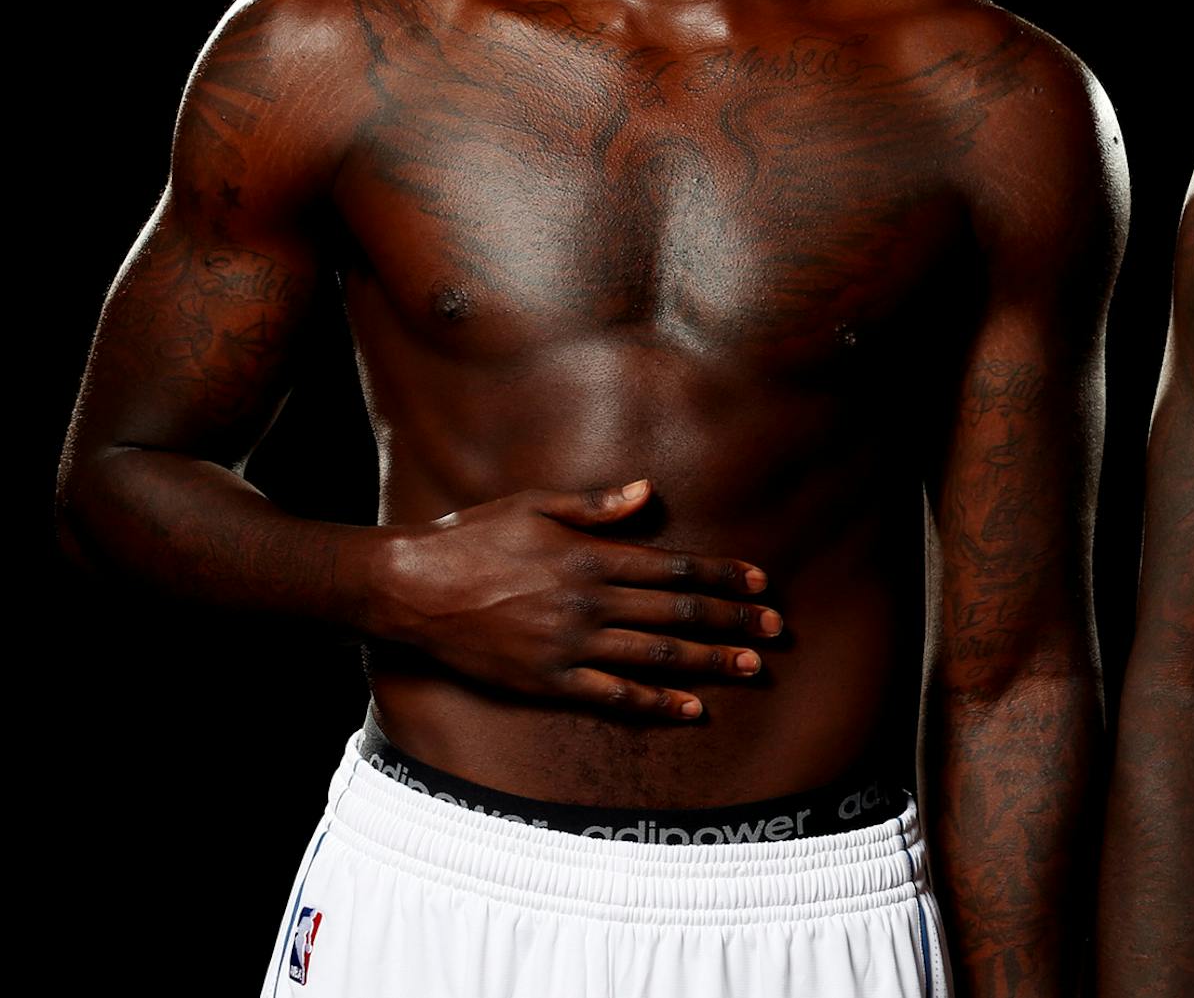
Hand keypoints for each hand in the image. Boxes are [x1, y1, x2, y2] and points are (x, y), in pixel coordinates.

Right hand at [367, 480, 779, 719]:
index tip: (760, 583)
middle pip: (677, 615)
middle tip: (776, 630)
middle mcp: (589, 603)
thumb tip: (648, 491)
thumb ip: (596, 505)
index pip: (674, 570)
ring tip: (752, 667)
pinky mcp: (547, 682)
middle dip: (732, 622)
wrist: (411, 589)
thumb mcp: (534, 505)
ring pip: (656, 657)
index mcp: (590, 557)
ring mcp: (569, 647)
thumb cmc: (470, 538)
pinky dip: (657, 703)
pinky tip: (693, 708)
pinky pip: (613, 697)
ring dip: (709, 662)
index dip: (722, 577)